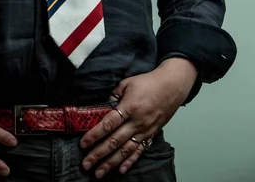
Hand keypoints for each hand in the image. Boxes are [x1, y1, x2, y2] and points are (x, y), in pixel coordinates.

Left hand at [79, 58, 197, 177]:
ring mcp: (144, 131)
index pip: (108, 124)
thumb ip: (114, 95)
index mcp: (129, 108)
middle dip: (98, 154)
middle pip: (114, 141)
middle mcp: (136, 122)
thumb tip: (104, 107)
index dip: (94, 135)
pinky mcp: (151, 134)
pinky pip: (139, 151)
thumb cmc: (148, 83)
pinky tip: (120, 170)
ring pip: (125, 150)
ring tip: (99, 173)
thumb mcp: (127, 83)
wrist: (171, 86)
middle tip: (86, 164)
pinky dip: (130, 161)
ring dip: (111, 163)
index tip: (83, 144)